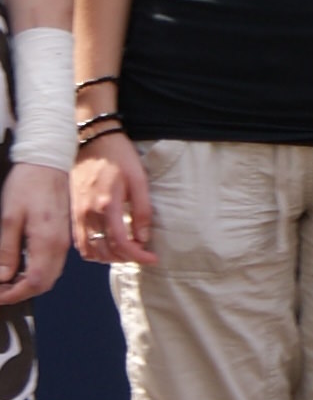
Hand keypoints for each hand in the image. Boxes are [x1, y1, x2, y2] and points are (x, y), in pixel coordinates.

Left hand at [0, 161, 70, 302]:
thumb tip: (2, 277)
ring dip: (28, 283)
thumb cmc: (28, 183)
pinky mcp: (62, 235)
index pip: (34, 282)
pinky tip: (19, 266)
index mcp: (47, 242)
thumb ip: (7, 250)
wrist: (48, 161)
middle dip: (20, 292)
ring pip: (49, 275)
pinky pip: (52, 263)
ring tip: (5, 280)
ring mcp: (63, 241)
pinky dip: (36, 272)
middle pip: (44, 283)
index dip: (13, 294)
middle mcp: (60, 245)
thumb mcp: (9, 217)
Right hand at [72, 134, 154, 269]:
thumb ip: (142, 210)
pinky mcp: (73, 212)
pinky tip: (107, 245)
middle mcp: (88, 214)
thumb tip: (143, 238)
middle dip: (126, 258)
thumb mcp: (139, 180)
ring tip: (126, 250)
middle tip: (142, 253)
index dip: (138, 256)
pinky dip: (94, 250)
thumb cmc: (119, 157)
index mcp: (107, 206)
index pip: (121, 243)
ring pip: (90, 250)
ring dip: (109, 257)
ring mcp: (78, 214)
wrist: (93, 141)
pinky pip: (80, 242)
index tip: (152, 258)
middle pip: (105, 251)